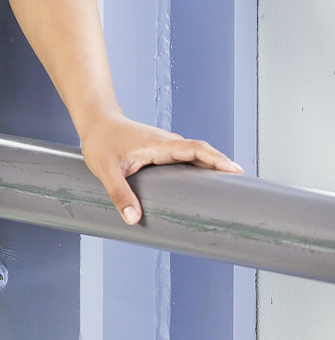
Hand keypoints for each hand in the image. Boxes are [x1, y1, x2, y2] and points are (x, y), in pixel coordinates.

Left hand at [77, 112, 241, 224]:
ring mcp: (166, 146)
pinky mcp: (162, 150)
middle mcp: (167, 143)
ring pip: (197, 156)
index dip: (216, 159)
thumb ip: (119, 193)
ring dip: (213, 169)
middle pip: (202, 153)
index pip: (195, 149)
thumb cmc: (100, 141)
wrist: (95, 121)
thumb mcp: (106, 170)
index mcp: (159, 144)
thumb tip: (133, 219)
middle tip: (243, 189)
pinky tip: (206, 185)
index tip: (235, 171)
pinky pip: (188, 158)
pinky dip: (201, 168)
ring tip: (230, 192)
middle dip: (223, 168)